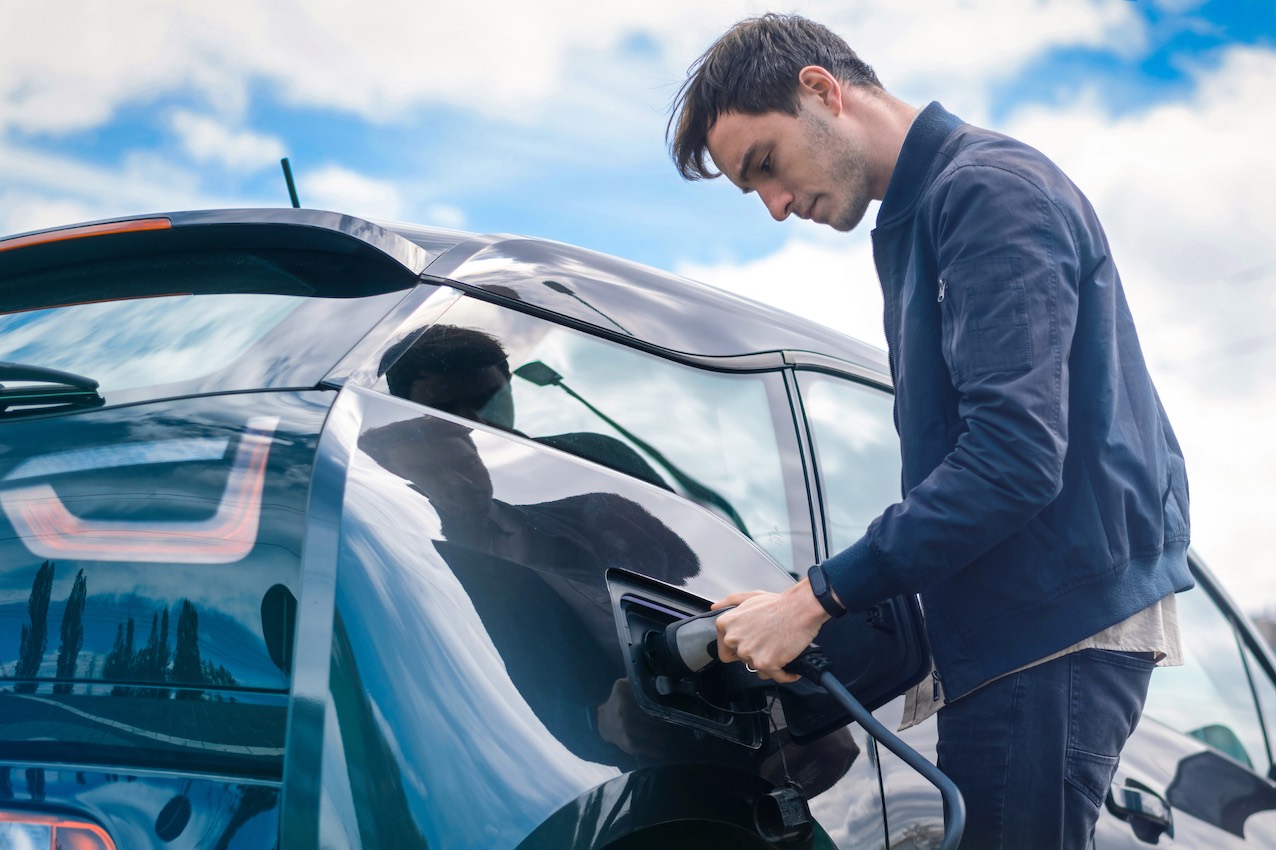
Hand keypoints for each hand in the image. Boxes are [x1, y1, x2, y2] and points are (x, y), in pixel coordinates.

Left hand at [711, 580, 829, 682]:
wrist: (800, 608)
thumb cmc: (778, 603)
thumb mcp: (750, 597)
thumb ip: (730, 602)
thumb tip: (714, 608)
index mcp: (726, 625)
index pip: (724, 650)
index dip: (740, 649)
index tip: (751, 645)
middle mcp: (733, 640)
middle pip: (742, 660)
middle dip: (756, 655)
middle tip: (769, 643)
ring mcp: (748, 653)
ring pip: (758, 669)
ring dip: (770, 664)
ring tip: (780, 650)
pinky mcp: (766, 663)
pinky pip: (776, 677)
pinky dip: (786, 674)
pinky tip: (792, 668)